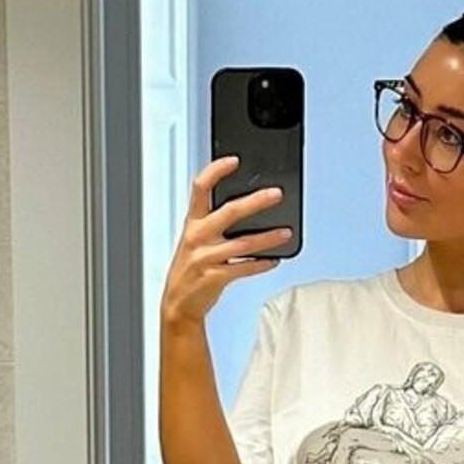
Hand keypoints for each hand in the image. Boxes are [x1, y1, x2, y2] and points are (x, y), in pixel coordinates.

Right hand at [160, 155, 292, 328]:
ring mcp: (206, 257)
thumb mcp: (195, 240)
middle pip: (229, 212)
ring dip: (268, 237)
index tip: (234, 161)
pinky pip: (244, 268)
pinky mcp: (215, 277)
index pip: (201, 188)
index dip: (216, 171)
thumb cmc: (191, 268)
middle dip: (256, 202)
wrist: (177, 303)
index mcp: (192, 222)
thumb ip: (214, 223)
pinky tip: (274, 259)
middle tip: (276, 194)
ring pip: (243, 243)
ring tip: (285, 232)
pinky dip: (262, 264)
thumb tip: (249, 207)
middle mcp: (198, 237)